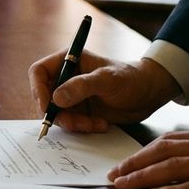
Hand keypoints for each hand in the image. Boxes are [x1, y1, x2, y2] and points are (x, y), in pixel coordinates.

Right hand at [28, 50, 179, 131]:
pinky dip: (83, 127)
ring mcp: (72, 95)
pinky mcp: (81, 110)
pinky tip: (101, 125)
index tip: (48, 107)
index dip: (38, 90)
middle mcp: (66, 78)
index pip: (39, 73)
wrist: (150, 93)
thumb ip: (81, 87)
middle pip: (45, 97)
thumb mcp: (107, 80)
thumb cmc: (130, 78)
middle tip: (74, 123)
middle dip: (58, 113)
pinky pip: (71, 123)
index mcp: (68, 61)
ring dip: (73, 123)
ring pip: (58, 113)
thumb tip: (56, 99)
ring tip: (95, 124)